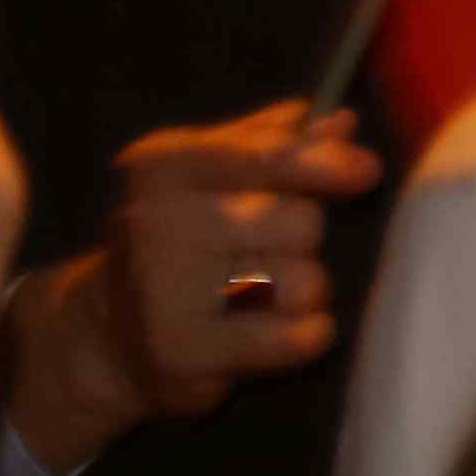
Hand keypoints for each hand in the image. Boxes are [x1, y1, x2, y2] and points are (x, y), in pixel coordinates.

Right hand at [100, 103, 378, 417]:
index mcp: (165, 165)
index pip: (268, 156)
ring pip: (302, 282)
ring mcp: (164, 291)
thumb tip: (341, 123)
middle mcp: (157, 223)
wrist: (108, 332)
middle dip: (306, 238)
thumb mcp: (211, 176)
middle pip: (301, 221)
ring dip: (305, 291)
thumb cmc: (181, 240)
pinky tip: (300, 332)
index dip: (327, 164)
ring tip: (269, 295)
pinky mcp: (182, 353)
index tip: (366, 172)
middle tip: (273, 252)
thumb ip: (274, 146)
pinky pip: (287, 340)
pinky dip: (307, 337)